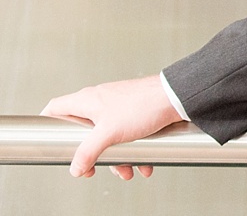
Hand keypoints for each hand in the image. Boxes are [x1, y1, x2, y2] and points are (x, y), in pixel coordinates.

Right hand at [42, 76, 181, 178]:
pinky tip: (144, 164)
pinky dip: (134, 151)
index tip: (48, 140)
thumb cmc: (144, 106)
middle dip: (91, 154)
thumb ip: (88, 152)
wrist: (178, 97)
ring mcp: (119, 107)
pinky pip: (128, 136)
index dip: (48, 123)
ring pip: (108, 137)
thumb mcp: (109, 133)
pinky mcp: (136, 113)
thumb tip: (75, 168)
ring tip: (127, 170)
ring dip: (117, 157)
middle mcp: (101, 101)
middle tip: (93, 169)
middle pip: (84, 132)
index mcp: (87, 100)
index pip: (56, 107)